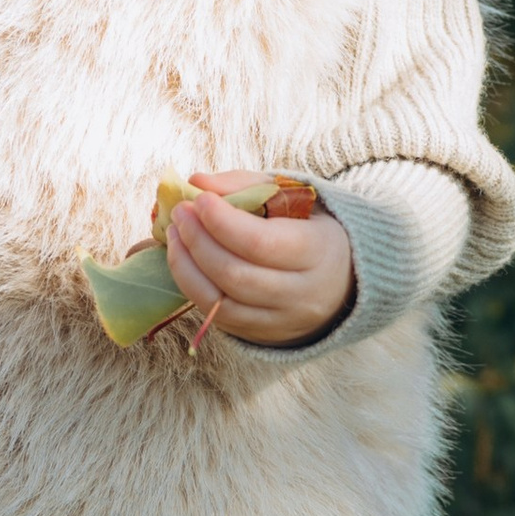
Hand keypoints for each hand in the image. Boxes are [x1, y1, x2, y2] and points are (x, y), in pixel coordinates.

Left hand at [164, 174, 354, 349]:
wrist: (341, 280)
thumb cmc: (308, 228)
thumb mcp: (290, 197)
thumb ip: (246, 184)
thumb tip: (197, 181)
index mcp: (318, 251)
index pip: (261, 243)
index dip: (222, 222)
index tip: (197, 199)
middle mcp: (303, 293)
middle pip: (236, 274)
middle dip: (198, 240)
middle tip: (179, 212)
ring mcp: (281, 320)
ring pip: (221, 302)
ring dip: (186, 265)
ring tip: (174, 233)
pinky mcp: (262, 335)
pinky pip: (217, 317)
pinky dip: (192, 287)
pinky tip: (182, 260)